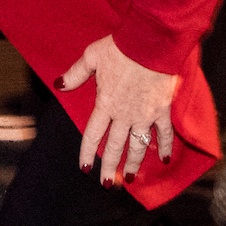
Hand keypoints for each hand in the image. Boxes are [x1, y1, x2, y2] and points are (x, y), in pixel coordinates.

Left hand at [58, 35, 179, 185]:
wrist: (152, 42)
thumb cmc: (121, 47)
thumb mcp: (92, 56)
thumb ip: (76, 73)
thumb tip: (59, 84)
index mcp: (105, 103)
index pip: (93, 135)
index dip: (87, 152)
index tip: (85, 168)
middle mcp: (124, 114)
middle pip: (114, 146)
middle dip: (108, 166)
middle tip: (105, 183)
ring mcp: (145, 114)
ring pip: (137, 145)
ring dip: (133, 163)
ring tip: (129, 178)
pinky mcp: (163, 109)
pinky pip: (165, 133)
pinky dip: (166, 146)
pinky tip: (164, 159)